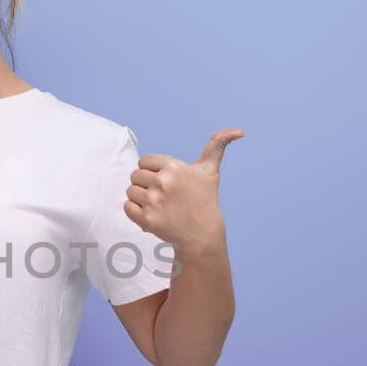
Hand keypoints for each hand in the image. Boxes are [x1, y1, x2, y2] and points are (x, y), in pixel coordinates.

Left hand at [125, 128, 243, 258]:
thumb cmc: (204, 199)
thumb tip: (239, 131)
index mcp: (174, 167)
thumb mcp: (210, 171)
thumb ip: (218, 145)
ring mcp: (154, 202)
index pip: (145, 161)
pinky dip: (135, 212)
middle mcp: (163, 182)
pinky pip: (127, 207)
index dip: (153, 171)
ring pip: (131, 191)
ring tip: (158, 205)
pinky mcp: (147, 220)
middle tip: (162, 195)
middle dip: (146, 185)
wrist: (202, 234)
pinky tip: (151, 214)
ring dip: (140, 198)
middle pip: (135, 175)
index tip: (166, 181)